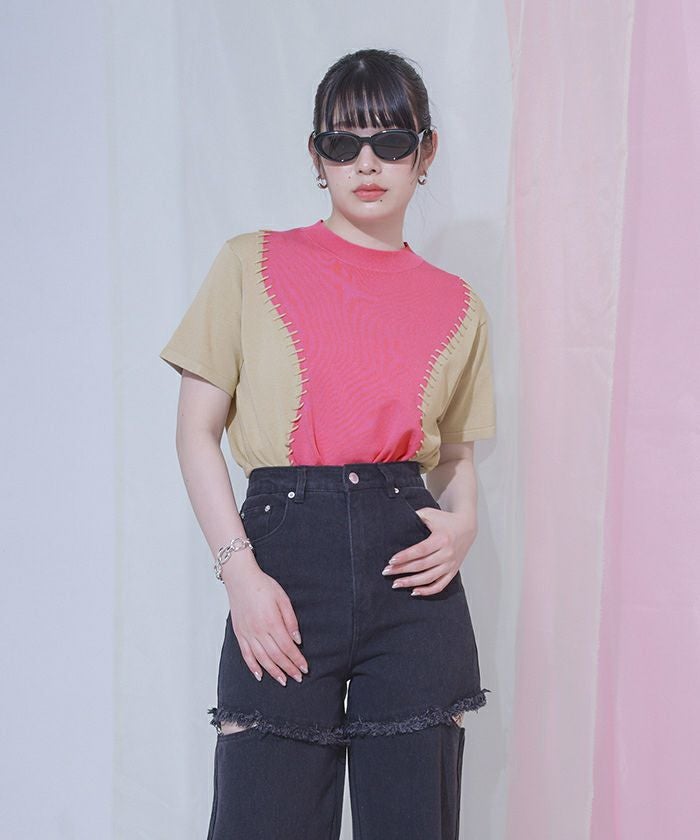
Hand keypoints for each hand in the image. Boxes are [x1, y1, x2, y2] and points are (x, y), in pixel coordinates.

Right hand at [226, 561, 308, 685]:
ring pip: (262, 658)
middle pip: (276, 656)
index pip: (287, 647)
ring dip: (273, 672)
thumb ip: (291, 620)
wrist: (241, 579)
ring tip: (283, 680)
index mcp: (272, 622)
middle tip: (298, 678)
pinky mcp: (239, 634)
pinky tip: (260, 675)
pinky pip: (246, 654)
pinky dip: (253, 667)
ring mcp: (247, 634)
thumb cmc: (263, 586)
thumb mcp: (283, 598)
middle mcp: (258, 630)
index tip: (304, 668)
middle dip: (289, 669)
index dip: (296, 660)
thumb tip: (297, 640)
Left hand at [381, 507, 475, 595]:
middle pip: (422, 565)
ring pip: (429, 578)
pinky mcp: (453, 571)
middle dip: (402, 570)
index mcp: (441, 539)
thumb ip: (415, 517)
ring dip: (411, 582)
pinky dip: (427, 591)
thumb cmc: (446, 520)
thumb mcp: (430, 514)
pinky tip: (414, 592)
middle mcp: (447, 553)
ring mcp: (450, 564)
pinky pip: (440, 585)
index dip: (405, 556)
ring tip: (396, 584)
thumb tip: (397, 522)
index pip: (420, 550)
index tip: (391, 561)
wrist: (466, 527)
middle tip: (387, 572)